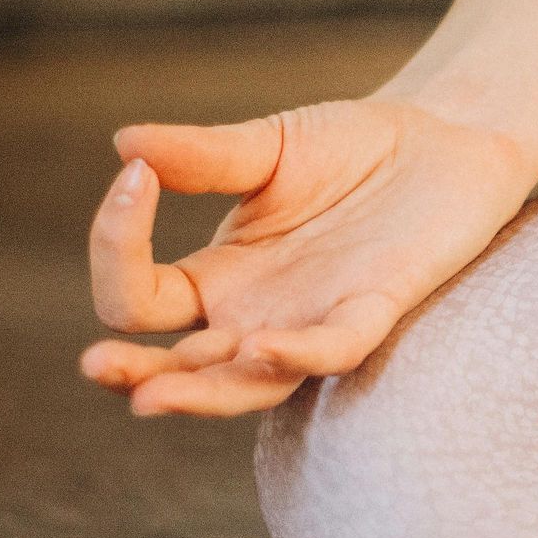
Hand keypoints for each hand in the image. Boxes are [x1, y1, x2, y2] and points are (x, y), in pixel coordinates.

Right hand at [81, 98, 533, 415]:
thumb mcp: (266, 146)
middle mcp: (253, 316)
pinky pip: (334, 350)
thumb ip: (202, 155)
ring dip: (200, 393)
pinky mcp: (374, 311)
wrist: (442, 141)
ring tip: (149, 396)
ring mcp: (311, 322)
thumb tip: (123, 144)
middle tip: (95, 365)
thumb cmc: (352, 150)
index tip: (134, 177)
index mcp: (214, 278)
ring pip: (246, 384)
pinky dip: (298, 354)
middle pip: (178, 366)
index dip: (117, 245)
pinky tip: (261, 347)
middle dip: (133, 371)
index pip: (137, 297)